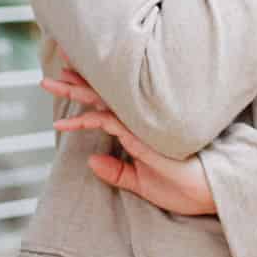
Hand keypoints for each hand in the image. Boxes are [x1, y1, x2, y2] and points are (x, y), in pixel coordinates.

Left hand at [45, 63, 215, 216]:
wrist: (207, 193)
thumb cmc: (181, 187)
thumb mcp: (141, 183)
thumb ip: (116, 172)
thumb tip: (90, 159)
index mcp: (137, 130)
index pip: (108, 105)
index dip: (86, 90)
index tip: (66, 78)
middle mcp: (139, 122)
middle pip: (103, 96)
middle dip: (77, 80)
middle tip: (56, 63)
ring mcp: (141, 126)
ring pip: (103, 102)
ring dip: (74, 91)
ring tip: (50, 81)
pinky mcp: (144, 137)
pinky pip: (109, 123)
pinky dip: (86, 120)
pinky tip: (64, 122)